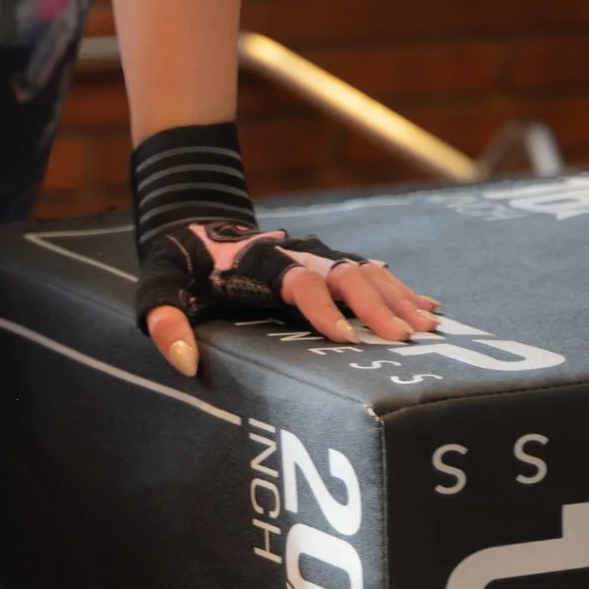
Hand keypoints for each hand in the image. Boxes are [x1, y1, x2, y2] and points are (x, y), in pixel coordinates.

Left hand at [139, 221, 441, 377]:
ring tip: (429, 326)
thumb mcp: (158, 288)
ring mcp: (317, 255)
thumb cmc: (180, 266)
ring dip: (398, 298)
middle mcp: (298, 255)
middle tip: (404, 339)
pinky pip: (372, 273)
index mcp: (261, 264)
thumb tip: (184, 361)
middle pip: (345, 275)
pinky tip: (429, 307)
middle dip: (377, 307)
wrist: (196, 226)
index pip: (300, 285)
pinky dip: (400, 289)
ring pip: (366, 272)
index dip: (323, 310)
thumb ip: (165, 322)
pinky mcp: (327, 261)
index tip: (346, 339)